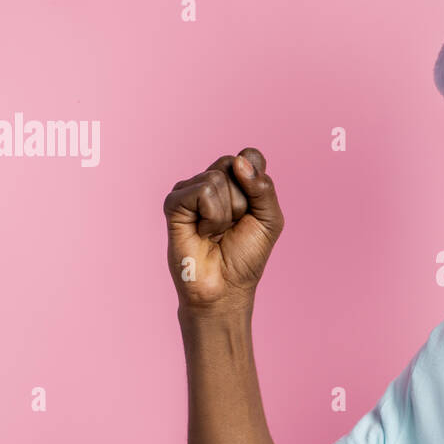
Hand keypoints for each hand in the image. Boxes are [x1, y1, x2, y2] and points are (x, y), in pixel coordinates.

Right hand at [163, 147, 283, 311]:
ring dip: (227, 213)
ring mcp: (190, 190)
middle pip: (233, 164)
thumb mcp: (269, 219)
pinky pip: (202, 192)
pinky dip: (212, 217)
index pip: (250, 156)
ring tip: (217, 232)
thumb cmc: (246, 256)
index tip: (252, 212)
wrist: (225, 287)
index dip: (256, 183)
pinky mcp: (174, 203)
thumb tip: (239, 161)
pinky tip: (203, 233)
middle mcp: (211, 181)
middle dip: (242, 201)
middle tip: (234, 225)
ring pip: (217, 178)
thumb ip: (263, 187)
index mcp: (235, 181)